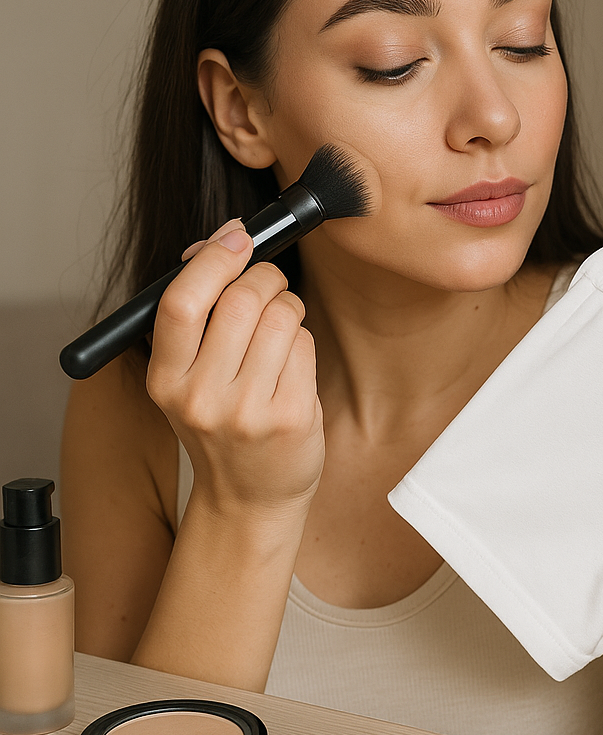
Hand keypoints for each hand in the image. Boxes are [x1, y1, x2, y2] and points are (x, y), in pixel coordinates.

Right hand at [147, 221, 324, 521]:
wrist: (249, 497)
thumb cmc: (223, 427)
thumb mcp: (189, 378)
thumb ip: (197, 315)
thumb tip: (217, 243)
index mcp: (165, 380)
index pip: (181, 302)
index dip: (213, 259)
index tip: (236, 237)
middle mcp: (200, 397)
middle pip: (242, 300)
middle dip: (265, 277)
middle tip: (269, 286)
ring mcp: (247, 411)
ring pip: (281, 316)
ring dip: (288, 307)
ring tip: (282, 328)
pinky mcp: (290, 417)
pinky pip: (305, 344)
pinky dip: (303, 340)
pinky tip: (292, 364)